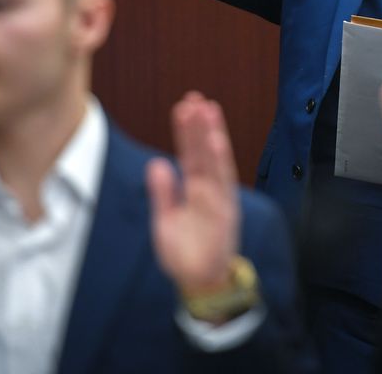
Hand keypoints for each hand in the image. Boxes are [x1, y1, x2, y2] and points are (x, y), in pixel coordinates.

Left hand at [147, 91, 239, 294]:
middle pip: (203, 152)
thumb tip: (156, 165)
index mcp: (194, 190)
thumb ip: (162, 194)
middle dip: (199, 126)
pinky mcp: (225, 212)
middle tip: (194, 98)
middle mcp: (209, 190)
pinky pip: (223, 184)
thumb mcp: (164, 222)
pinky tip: (217, 141)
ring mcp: (218, 199)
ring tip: (208, 110)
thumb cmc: (185, 252)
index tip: (183, 107)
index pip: (189, 155)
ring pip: (215, 161)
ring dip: (212, 135)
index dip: (186, 132)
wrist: (200, 282)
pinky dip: (220, 162)